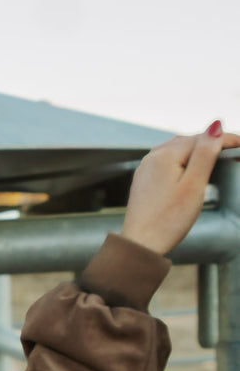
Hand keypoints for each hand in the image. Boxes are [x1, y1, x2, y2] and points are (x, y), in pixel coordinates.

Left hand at [120, 122, 237, 255]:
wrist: (141, 244)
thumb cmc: (168, 220)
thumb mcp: (194, 185)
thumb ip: (205, 154)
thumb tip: (215, 126)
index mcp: (165, 155)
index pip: (202, 139)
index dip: (224, 139)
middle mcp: (152, 157)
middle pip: (189, 141)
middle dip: (211, 142)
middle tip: (234, 148)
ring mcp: (146, 168)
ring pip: (177, 150)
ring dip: (197, 149)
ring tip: (217, 154)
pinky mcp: (144, 180)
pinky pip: (167, 161)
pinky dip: (183, 159)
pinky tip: (190, 166)